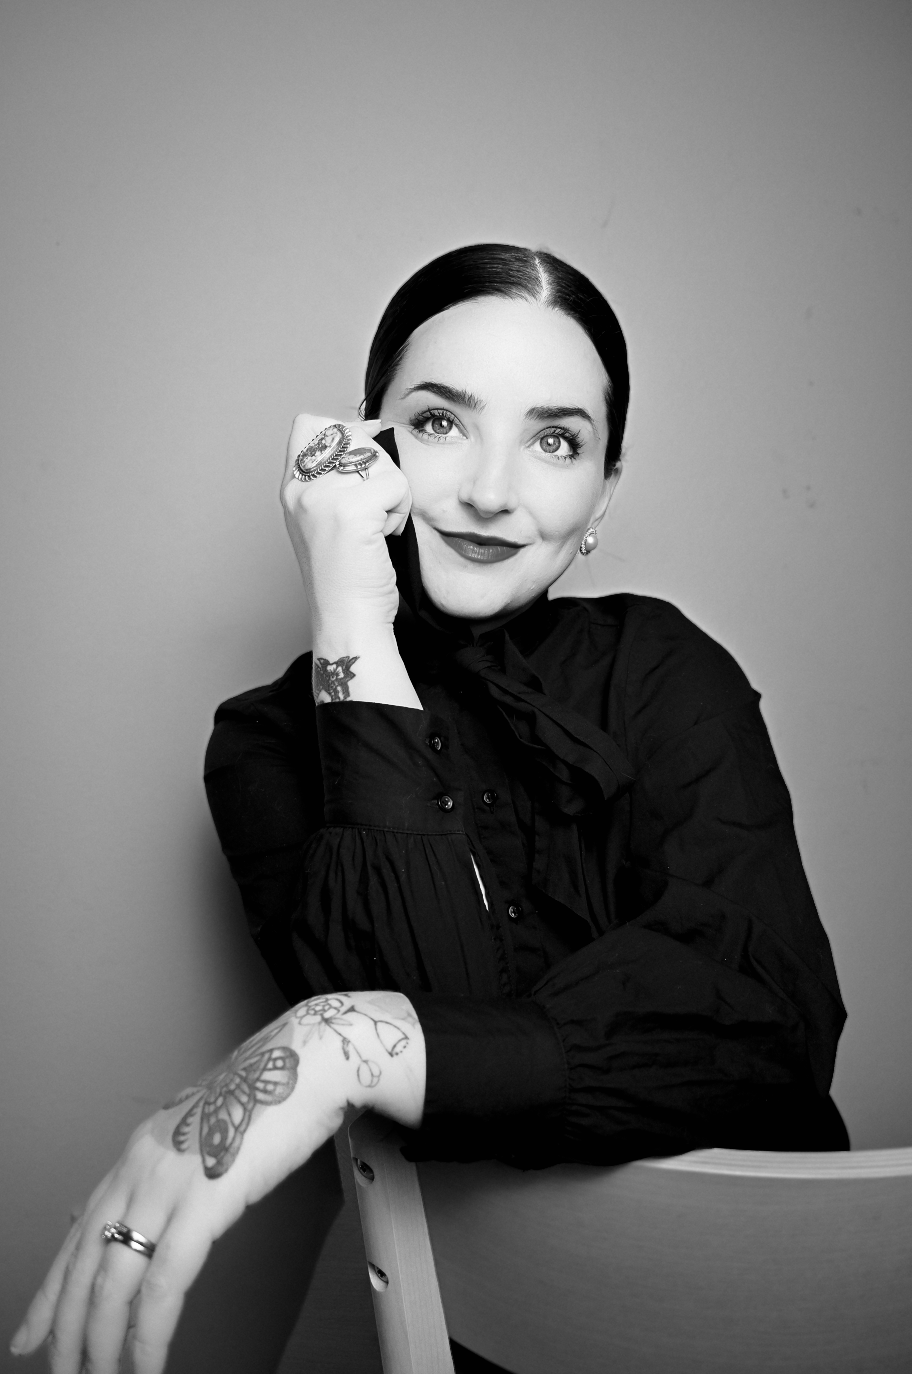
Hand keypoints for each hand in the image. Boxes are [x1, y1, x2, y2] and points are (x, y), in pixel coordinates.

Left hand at [11, 992, 423, 1373]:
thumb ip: (171, 1172)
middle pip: (84, 1264)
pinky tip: (147, 1360)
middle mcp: (142, 1165)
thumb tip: (154, 1213)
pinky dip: (150, 1332)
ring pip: (112, 1283)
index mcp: (140, 1150)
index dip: (51, 1291)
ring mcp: (168, 1182)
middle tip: (63, 1373)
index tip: (32, 1333)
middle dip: (67, 1330)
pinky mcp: (205, 1200)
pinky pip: (164, 1283)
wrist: (309, 1063)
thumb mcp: (203, 1132)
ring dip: (101, 1343)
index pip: (78, 1232)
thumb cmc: (271, 1095)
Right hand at [281, 415, 411, 639]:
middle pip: (353, 436)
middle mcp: (300, 489)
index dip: (345, 432)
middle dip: (378, 468)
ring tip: (378, 529)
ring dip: (392, 494)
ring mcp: (322, 498)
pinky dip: (401, 510)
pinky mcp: (350, 512)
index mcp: (292, 489)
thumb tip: (373, 429)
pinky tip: (385, 537)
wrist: (349, 620)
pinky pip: (397, 484)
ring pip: (380, 460)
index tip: (365, 463)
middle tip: (373, 512)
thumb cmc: (350, 577)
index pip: (310, 424)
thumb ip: (338, 477)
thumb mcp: (330, 519)